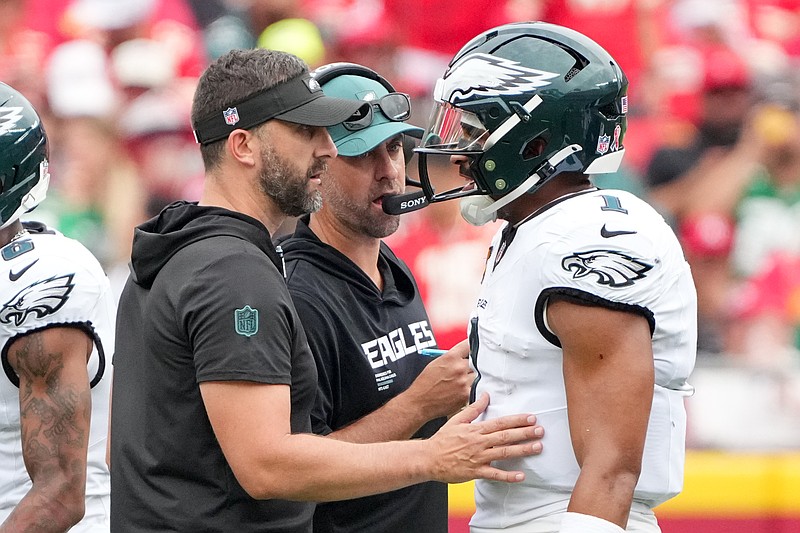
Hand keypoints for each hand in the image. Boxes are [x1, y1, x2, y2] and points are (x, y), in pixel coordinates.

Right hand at [407, 340, 472, 418]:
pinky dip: (469, 388)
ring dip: (471, 377)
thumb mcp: (435, 363)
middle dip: (470, 365)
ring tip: (460, 382)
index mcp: (451, 357)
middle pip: (475, 362)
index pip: (469, 345)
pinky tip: (460, 390)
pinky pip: (475, 387)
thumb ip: (451, 357)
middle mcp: (459, 368)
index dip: (471, 347)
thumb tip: (462, 355)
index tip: (473, 349)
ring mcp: (464, 381)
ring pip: (476, 375)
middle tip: (463, 370)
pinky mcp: (467, 394)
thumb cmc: (424, 384)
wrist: (420, 402)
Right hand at [425, 393, 542, 483]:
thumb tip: (485, 395)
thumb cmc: (442, 439)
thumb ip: (474, 408)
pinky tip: (521, 475)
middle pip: (505, 436)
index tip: (531, 418)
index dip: (517, 420)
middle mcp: (479, 442)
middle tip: (540, 430)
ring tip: (537, 447)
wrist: (428, 458)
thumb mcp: (457, 419)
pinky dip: (508, 476)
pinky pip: (494, 474)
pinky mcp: (475, 472)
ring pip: (503, 453)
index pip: (500, 423)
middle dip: (524, 433)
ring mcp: (478, 458)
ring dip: (522, 450)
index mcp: (476, 429)